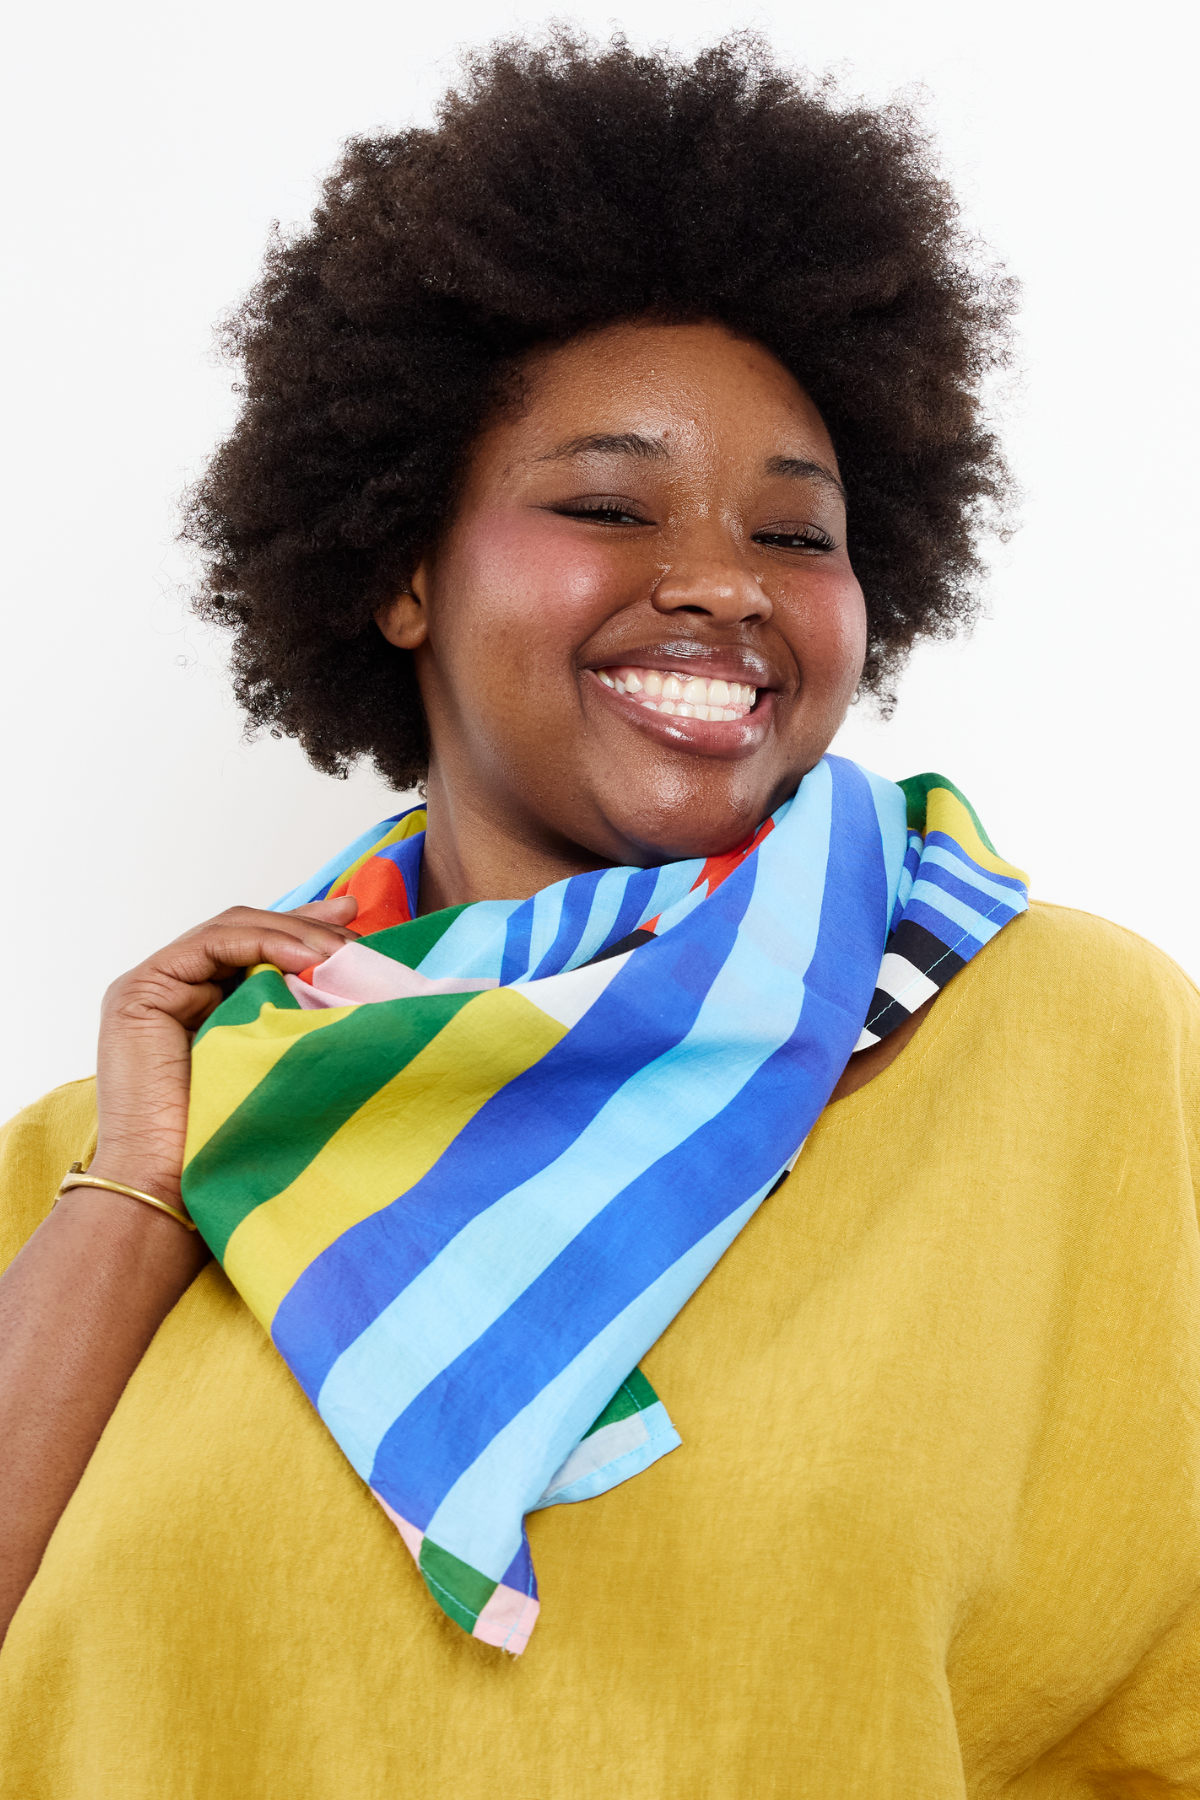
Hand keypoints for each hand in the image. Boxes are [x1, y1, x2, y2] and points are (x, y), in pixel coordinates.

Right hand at [91, 898, 358, 1207]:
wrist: (174, 1192)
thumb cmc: (230, 1145)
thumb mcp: (277, 1064)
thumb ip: (293, 1020)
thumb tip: (349, 986)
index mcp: (202, 1004)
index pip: (257, 948)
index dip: (305, 928)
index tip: (356, 922)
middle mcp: (175, 990)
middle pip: (246, 932)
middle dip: (306, 923)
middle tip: (356, 929)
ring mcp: (153, 988)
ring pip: (231, 931)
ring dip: (292, 932)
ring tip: (338, 950)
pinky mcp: (140, 992)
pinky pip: (210, 945)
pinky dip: (262, 943)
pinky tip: (304, 957)